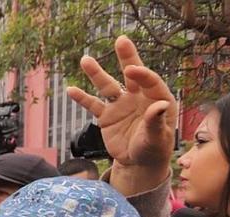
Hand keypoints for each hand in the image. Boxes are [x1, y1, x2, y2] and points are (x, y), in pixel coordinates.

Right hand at [67, 36, 175, 176]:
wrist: (138, 163)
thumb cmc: (154, 149)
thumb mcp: (158, 138)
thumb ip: (156, 121)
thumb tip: (158, 105)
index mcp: (157, 99)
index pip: (149, 81)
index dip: (141, 74)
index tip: (130, 70)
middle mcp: (139, 98)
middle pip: (131, 74)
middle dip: (127, 57)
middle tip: (121, 40)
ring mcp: (121, 105)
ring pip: (107, 86)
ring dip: (97, 73)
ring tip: (85, 60)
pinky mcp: (107, 116)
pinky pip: (93, 105)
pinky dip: (82, 98)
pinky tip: (71, 90)